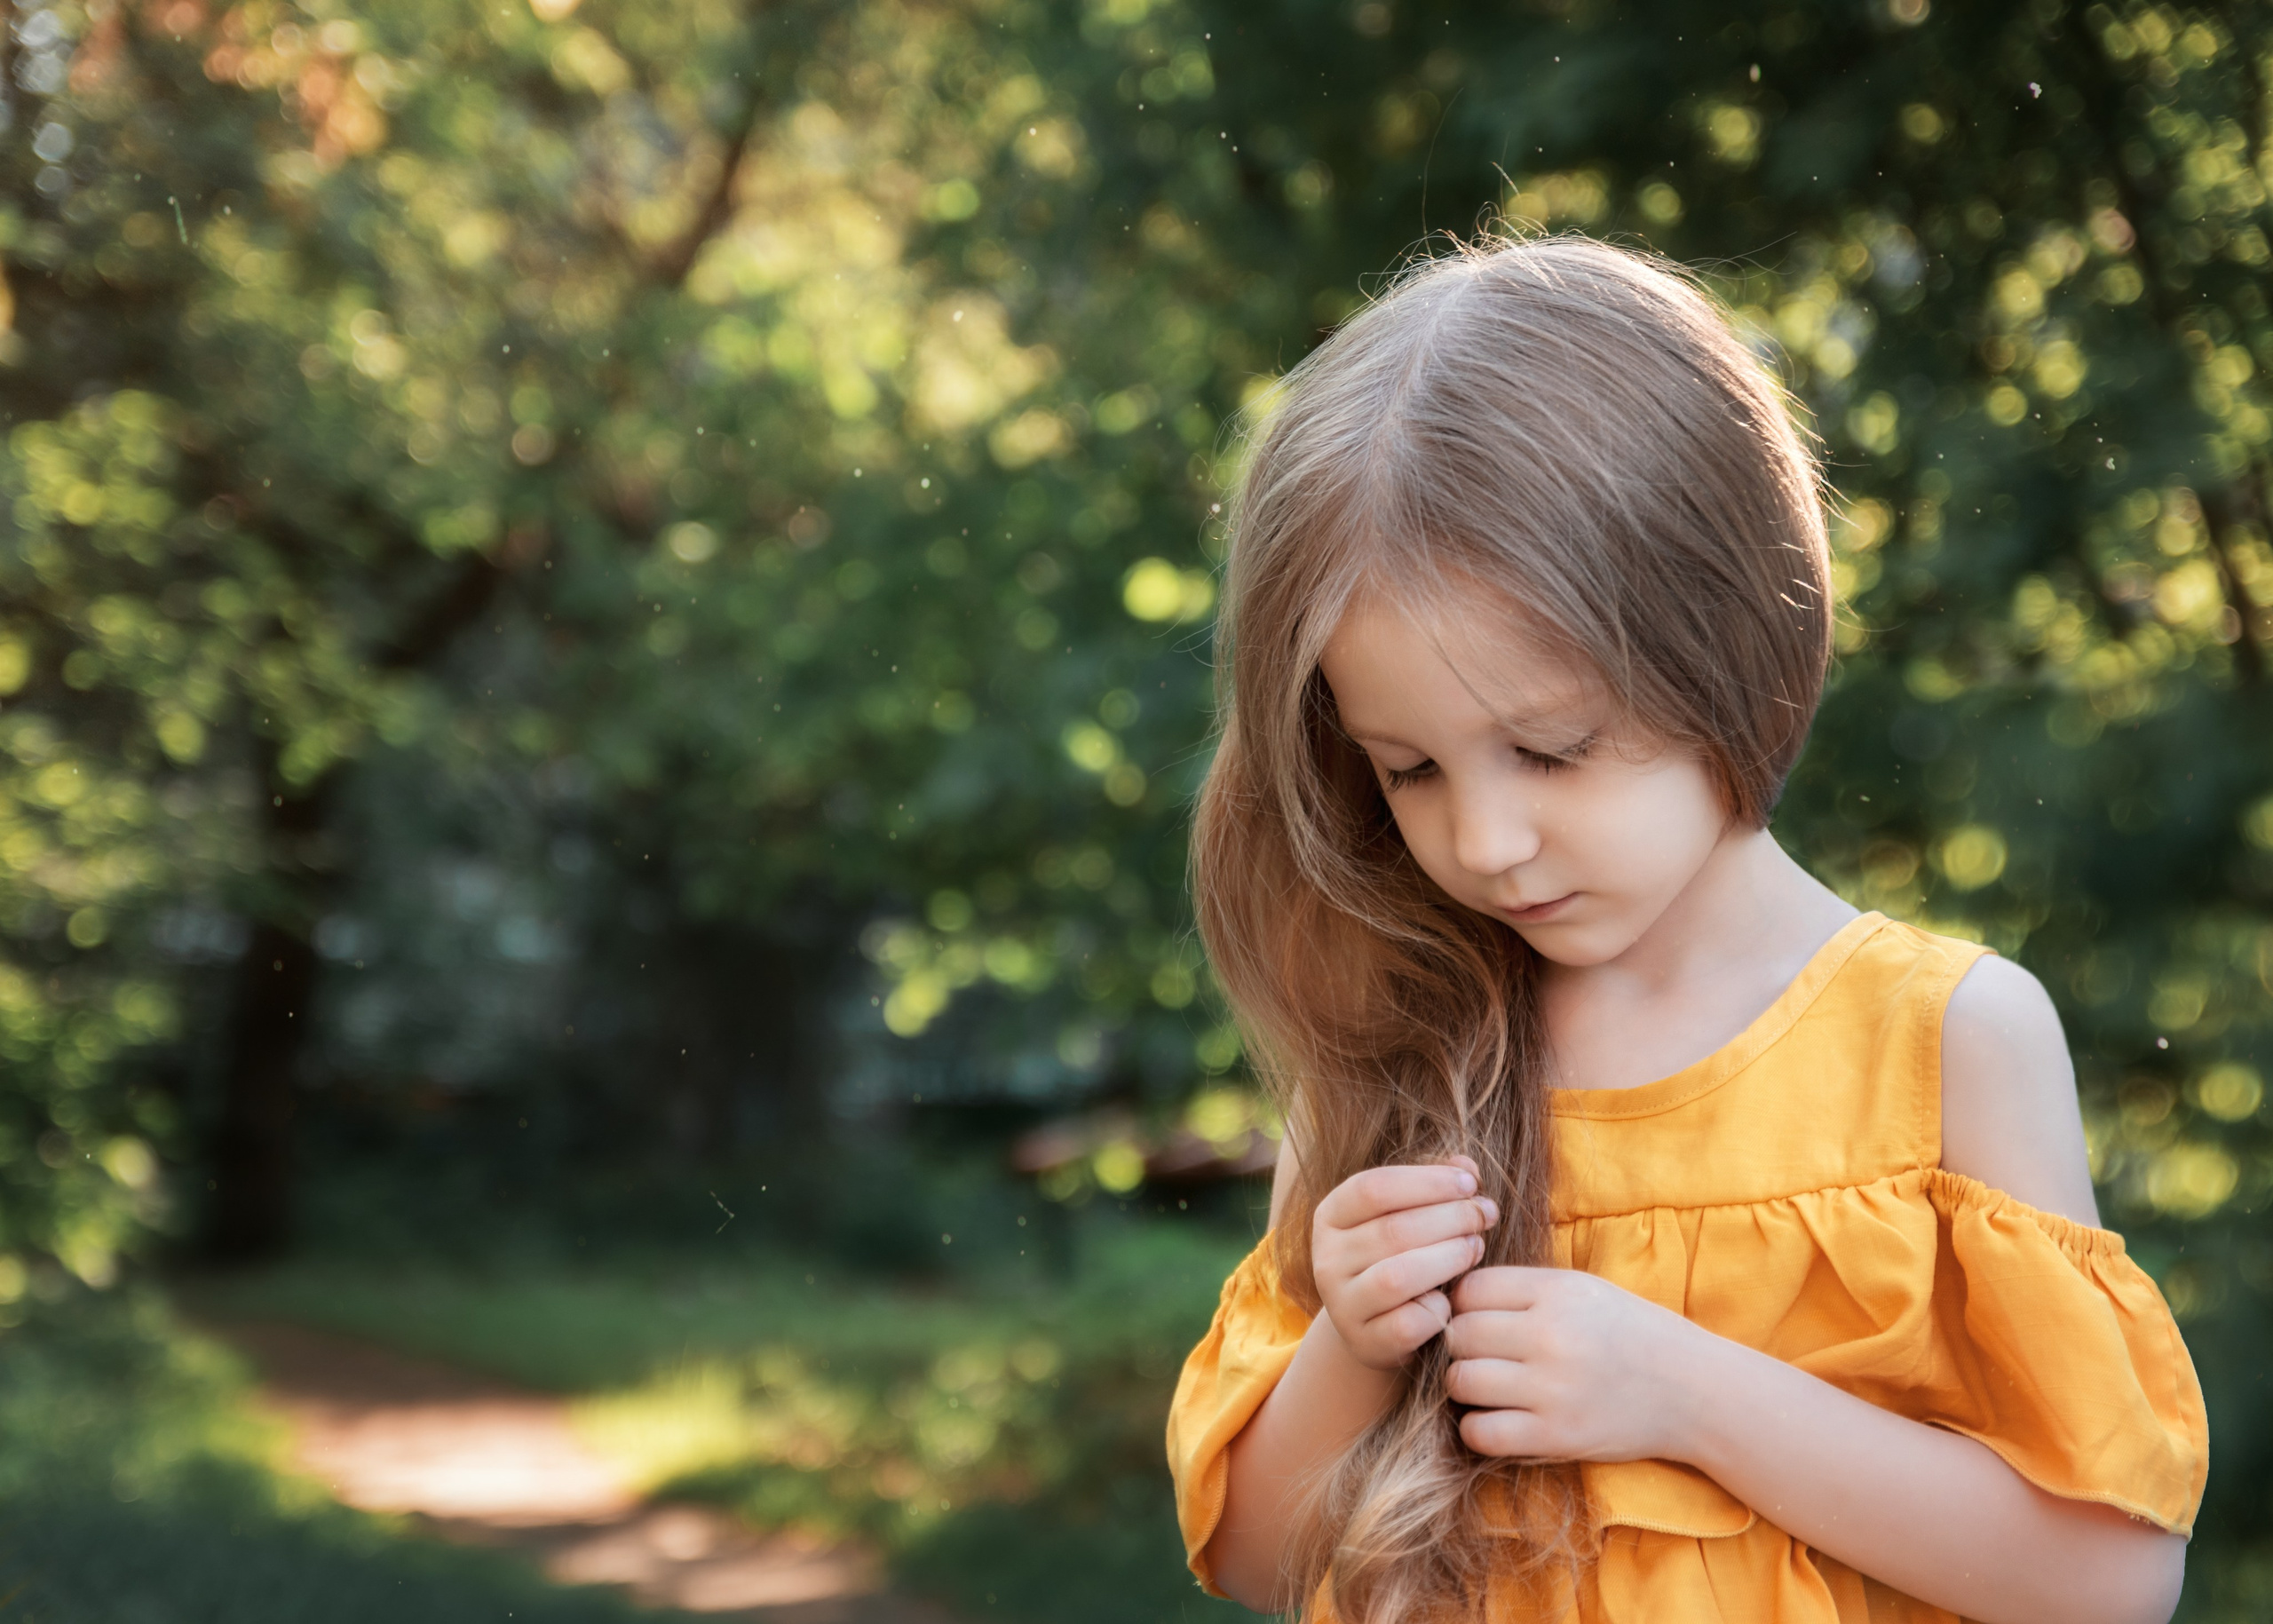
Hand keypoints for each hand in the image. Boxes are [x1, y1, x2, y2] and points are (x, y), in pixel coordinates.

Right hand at [1312, 1155, 1498, 1371]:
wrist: (1379, 1324)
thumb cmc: (1402, 1254)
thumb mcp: (1409, 1214)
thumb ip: (1434, 1185)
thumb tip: (1465, 1165)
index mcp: (1330, 1216)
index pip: (1371, 1188)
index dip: (1426, 1182)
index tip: (1470, 1183)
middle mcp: (1327, 1259)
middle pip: (1392, 1230)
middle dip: (1451, 1218)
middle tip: (1486, 1215)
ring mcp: (1342, 1304)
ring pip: (1397, 1277)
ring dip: (1448, 1258)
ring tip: (1476, 1247)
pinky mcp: (1365, 1342)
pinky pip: (1407, 1324)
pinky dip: (1437, 1311)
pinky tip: (1452, 1299)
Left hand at [1443, 1266, 1702, 1462]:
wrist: (1696, 1391)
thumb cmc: (1633, 1334)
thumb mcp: (1585, 1290)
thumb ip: (1524, 1290)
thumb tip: (1451, 1296)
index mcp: (1558, 1291)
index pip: (1468, 1289)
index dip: (1463, 1304)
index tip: (1480, 1319)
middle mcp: (1551, 1335)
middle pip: (1458, 1334)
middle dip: (1461, 1346)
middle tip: (1482, 1356)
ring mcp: (1553, 1389)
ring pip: (1460, 1381)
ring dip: (1465, 1387)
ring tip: (1489, 1388)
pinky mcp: (1557, 1437)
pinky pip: (1479, 1432)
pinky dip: (1478, 1429)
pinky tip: (1498, 1420)